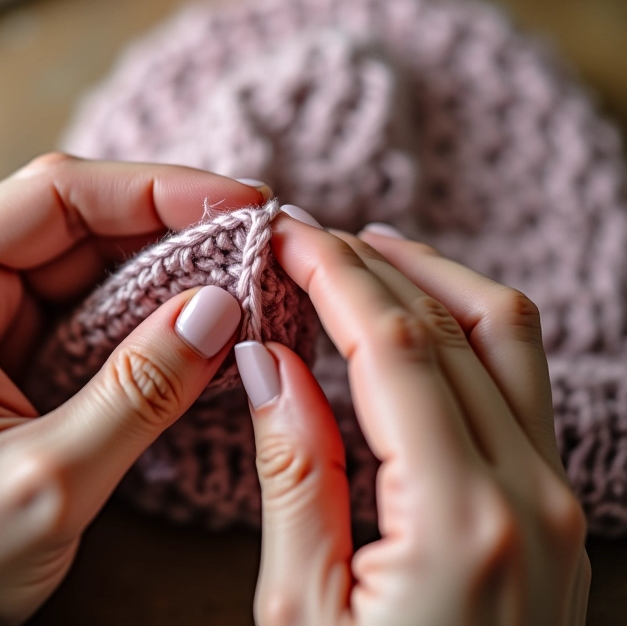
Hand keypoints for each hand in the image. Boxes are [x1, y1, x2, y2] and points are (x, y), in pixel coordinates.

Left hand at [0, 154, 264, 624]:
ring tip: (241, 282)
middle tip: (255, 243)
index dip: (157, 189)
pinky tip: (201, 324)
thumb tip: (220, 312)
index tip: (240, 201)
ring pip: (94, 267)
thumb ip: (140, 389)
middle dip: (174, 231)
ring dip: (169, 276)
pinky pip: (94, 315)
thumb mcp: (46, 480)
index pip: (54, 198)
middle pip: (81, 223)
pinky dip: (151, 319)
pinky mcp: (15, 353)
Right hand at [235, 214, 589, 625]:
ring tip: (366, 252)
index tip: (287, 235)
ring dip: (432, 278)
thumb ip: (293, 467)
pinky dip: (462, 327)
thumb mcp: (300, 608)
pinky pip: (517, 379)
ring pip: (507, 334)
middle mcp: (532, 492)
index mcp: (461, 519)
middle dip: (375, 262)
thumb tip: (264, 358)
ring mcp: (559, 497)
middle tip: (310, 238)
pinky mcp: (556, 505)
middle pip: (454, 322)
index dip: (334, 274)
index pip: (396, 344)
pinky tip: (412, 322)